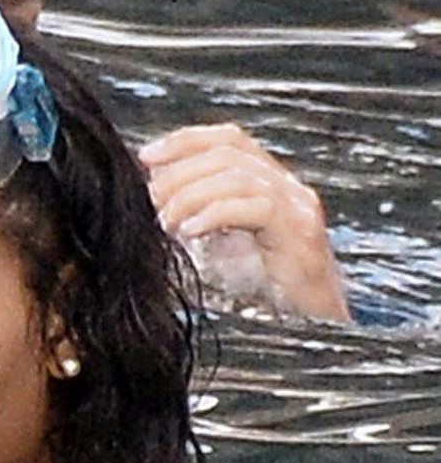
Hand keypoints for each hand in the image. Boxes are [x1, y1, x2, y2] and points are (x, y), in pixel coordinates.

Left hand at [140, 125, 349, 321]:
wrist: (315, 324)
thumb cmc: (269, 289)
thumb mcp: (228, 240)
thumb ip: (202, 211)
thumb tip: (154, 191)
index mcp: (271, 180)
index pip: (228, 138)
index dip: (185, 141)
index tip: (147, 157)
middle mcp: (288, 186)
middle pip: (228, 154)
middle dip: (180, 170)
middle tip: (151, 198)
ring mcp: (298, 207)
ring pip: (238, 177)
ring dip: (191, 194)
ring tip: (166, 220)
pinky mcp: (301, 232)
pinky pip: (255, 207)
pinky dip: (215, 214)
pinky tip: (190, 231)